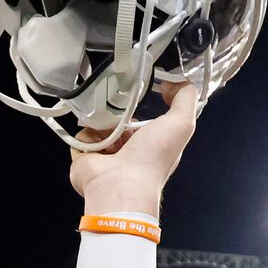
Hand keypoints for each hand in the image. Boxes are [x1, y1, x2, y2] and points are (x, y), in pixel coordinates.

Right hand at [68, 82, 201, 220]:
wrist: (120, 184)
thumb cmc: (152, 158)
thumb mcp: (181, 123)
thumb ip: (185, 98)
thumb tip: (173, 82)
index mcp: (150, 147)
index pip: (144, 123)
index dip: (143, 111)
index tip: (137, 105)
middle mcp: (128, 153)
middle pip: (119, 122)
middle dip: (119, 116)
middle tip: (122, 118)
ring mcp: (105, 156)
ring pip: (99, 126)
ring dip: (103, 124)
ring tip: (109, 131)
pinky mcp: (84, 158)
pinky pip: (82, 136)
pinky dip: (88, 136)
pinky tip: (96, 142)